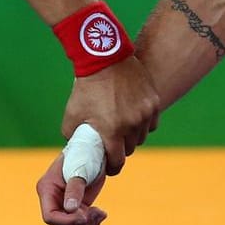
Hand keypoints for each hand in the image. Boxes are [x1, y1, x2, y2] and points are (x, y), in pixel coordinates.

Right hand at [36, 151, 106, 224]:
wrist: (93, 150)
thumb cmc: (84, 155)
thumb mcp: (80, 170)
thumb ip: (74, 189)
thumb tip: (70, 209)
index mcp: (46, 189)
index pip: (50, 216)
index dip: (67, 222)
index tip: (85, 216)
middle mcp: (51, 201)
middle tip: (98, 212)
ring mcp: (63, 207)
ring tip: (101, 213)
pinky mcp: (75, 210)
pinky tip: (101, 214)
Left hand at [61, 55, 159, 174]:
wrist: (104, 58)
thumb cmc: (86, 87)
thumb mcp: (71, 114)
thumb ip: (73, 135)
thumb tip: (76, 148)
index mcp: (112, 130)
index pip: (117, 161)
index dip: (112, 167)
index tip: (109, 167)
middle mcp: (132, 124)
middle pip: (130, 148)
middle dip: (121, 149)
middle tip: (113, 143)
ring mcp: (145, 113)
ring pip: (142, 136)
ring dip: (133, 136)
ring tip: (122, 128)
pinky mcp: (153, 102)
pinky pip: (151, 122)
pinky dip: (144, 124)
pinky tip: (133, 118)